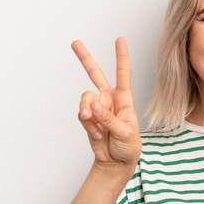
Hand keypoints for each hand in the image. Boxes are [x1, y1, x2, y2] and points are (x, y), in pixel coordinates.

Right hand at [71, 37, 140, 166]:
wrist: (115, 163)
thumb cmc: (128, 147)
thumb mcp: (125, 133)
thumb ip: (109, 119)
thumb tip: (95, 105)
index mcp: (124, 100)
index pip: (123, 74)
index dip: (121, 57)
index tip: (119, 40)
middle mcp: (109, 100)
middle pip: (95, 75)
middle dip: (85, 59)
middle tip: (75, 43)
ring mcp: (97, 108)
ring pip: (85, 99)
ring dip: (87, 112)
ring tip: (96, 128)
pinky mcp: (88, 118)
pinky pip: (82, 115)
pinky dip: (88, 126)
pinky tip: (97, 135)